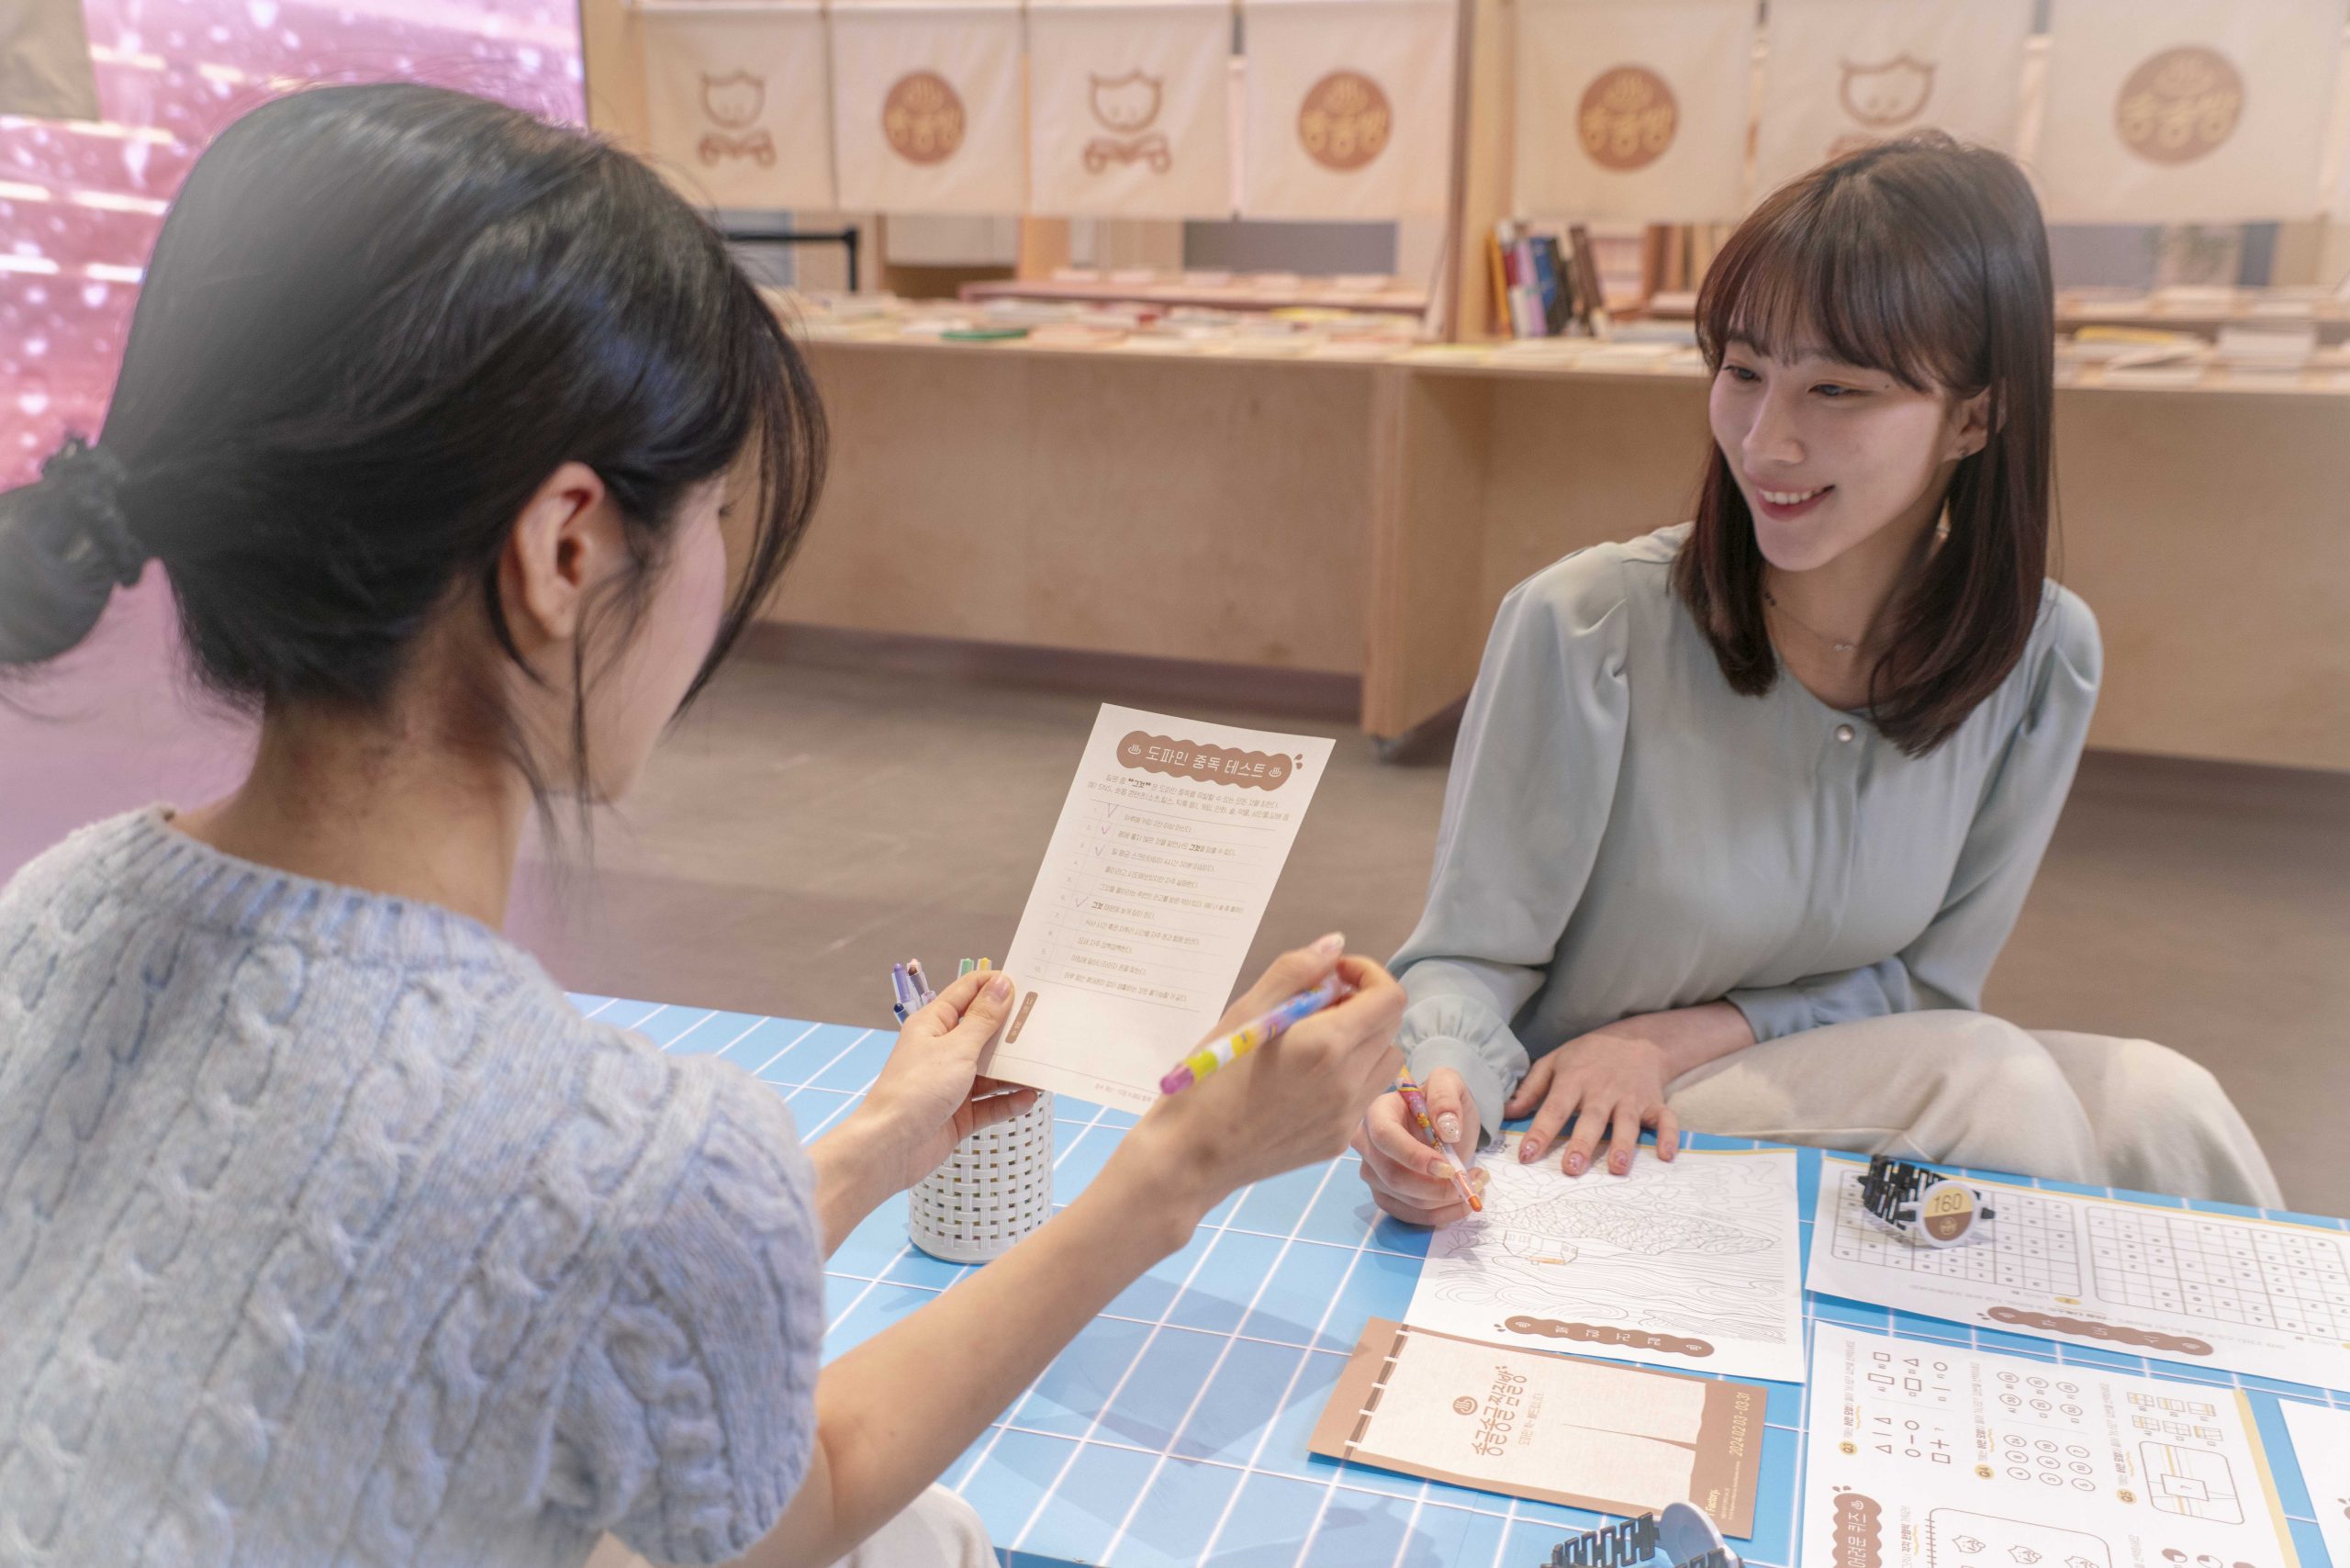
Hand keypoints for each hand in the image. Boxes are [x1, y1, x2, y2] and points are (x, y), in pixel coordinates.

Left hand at [854, 967, 1037, 1191]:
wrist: (890, 1148)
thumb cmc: (915, 1091)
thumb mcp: (956, 1049)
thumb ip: (983, 1019)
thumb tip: (1001, 985)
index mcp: (934, 1024)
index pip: (968, 992)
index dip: (995, 985)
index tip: (1029, 985)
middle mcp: (942, 1050)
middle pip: (984, 1032)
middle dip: (1012, 1030)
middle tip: (1044, 1024)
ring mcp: (951, 1084)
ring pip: (991, 1071)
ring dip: (1015, 1069)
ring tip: (1043, 1065)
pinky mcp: (959, 1114)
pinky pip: (990, 1104)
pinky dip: (1009, 1101)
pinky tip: (1029, 1097)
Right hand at [1114, 935, 1405, 1227]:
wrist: (1188, 1156)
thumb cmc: (1206, 1079)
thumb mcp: (1244, 1012)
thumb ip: (1295, 972)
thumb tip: (1334, 946)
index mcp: (1327, 1044)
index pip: (1388, 997)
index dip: (1366, 975)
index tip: (1331, 976)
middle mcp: (1348, 1083)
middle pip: (1390, 1026)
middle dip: (1363, 1004)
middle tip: (1316, 1006)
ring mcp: (1347, 1117)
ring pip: (1385, 1061)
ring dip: (1364, 1040)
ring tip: (1315, 1042)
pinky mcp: (1338, 1141)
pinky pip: (1364, 1095)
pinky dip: (1349, 1075)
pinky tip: (1304, 1079)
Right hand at [1352, 1069, 1487, 1226]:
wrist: (1444, 1124)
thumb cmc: (1442, 1101)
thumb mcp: (1450, 1084)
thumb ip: (1446, 1095)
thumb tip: (1447, 1129)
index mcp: (1377, 1112)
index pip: (1385, 1138)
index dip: (1414, 1156)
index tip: (1449, 1167)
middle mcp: (1367, 1145)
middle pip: (1393, 1177)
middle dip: (1437, 1187)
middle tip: (1473, 1179)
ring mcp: (1374, 1174)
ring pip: (1406, 1201)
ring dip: (1446, 1201)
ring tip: (1477, 1183)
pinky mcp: (1386, 1196)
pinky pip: (1412, 1217)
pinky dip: (1443, 1215)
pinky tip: (1464, 1200)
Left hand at [1509, 1020, 1680, 1175]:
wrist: (1635, 1039)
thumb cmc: (1588, 1056)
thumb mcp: (1554, 1062)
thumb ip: (1531, 1089)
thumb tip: (1508, 1114)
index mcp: (1574, 1080)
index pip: (1554, 1108)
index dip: (1540, 1132)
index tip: (1526, 1155)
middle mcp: (1602, 1090)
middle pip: (1591, 1119)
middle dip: (1582, 1144)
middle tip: (1571, 1169)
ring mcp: (1631, 1097)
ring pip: (1627, 1123)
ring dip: (1622, 1145)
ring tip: (1616, 1168)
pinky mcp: (1654, 1103)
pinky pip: (1666, 1120)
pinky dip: (1669, 1137)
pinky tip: (1667, 1156)